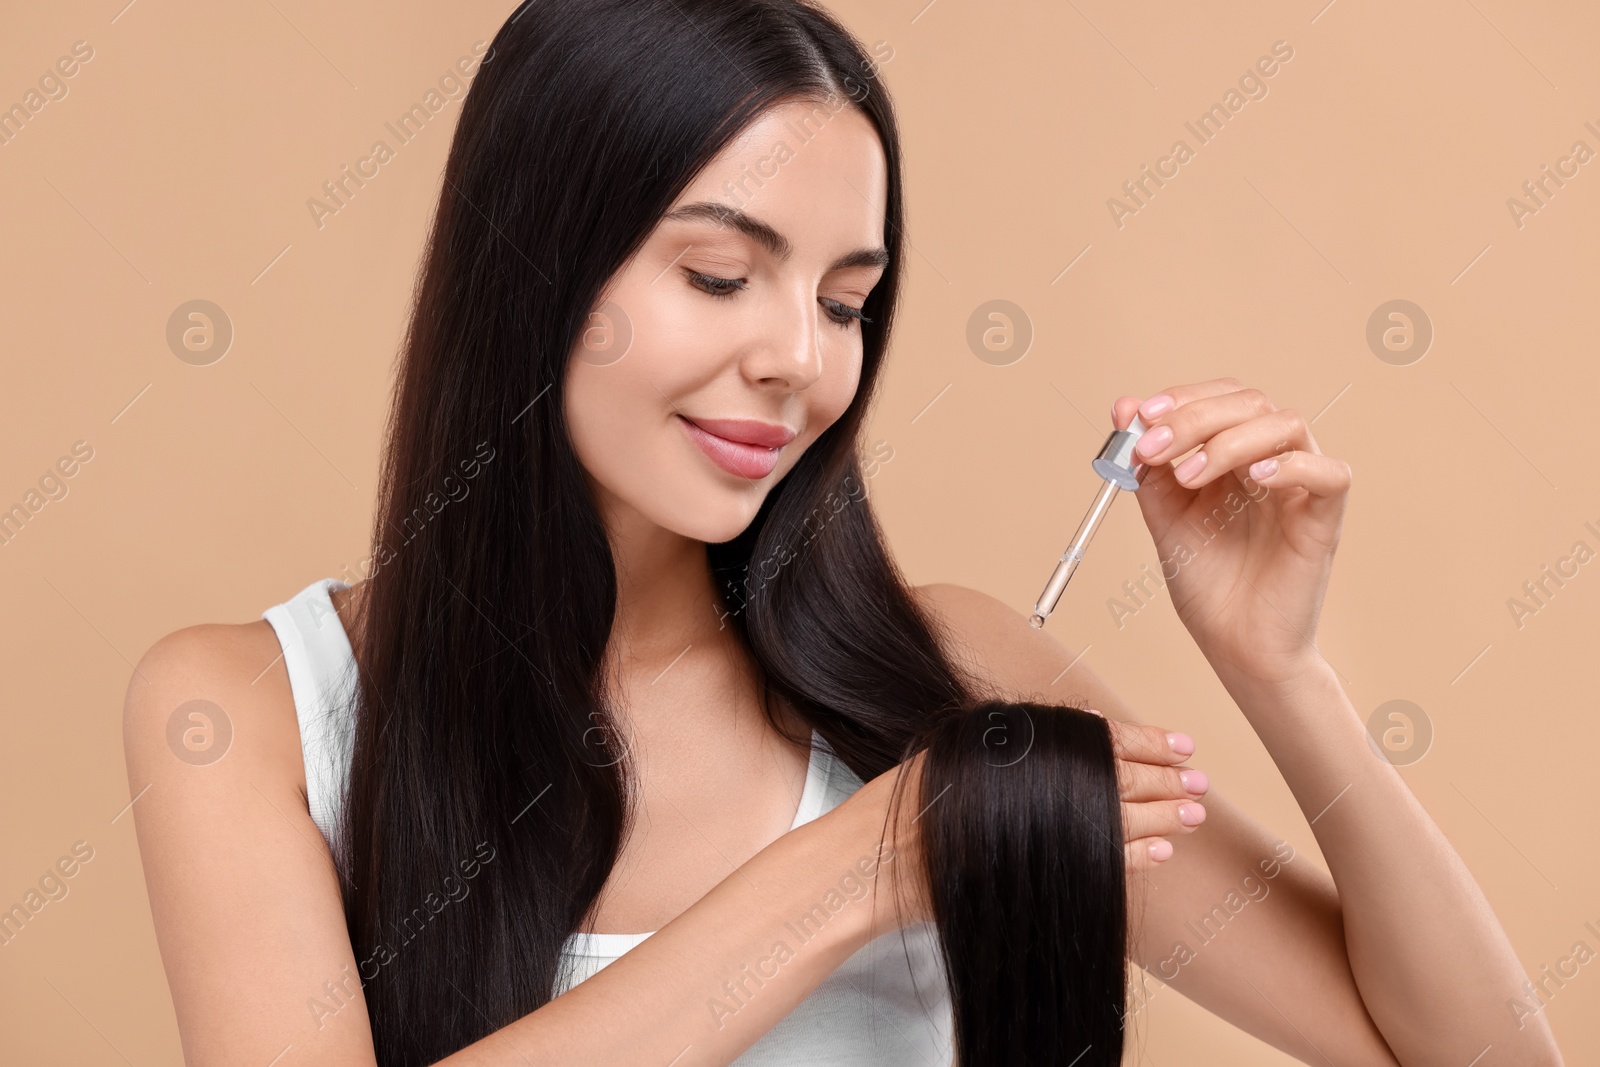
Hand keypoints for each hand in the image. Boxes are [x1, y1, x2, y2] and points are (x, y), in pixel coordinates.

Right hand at [836, 716, 1207, 942]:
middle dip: (1167, 777)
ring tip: (1192, 813)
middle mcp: (1033, 777)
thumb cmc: (910, 803)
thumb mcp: (960, 749)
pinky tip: (1159, 852)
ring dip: (1163, 814)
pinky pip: (1106, 859)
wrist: (874, 858)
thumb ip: (1016, 741)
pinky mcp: (1040, 863)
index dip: (1147, 740)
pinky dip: (1137, 855)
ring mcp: (1038, 823)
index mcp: (1019, 742)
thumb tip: (1078, 730)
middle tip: (1201, 779)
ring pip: (1121, 816)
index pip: (1100, 736)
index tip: (1180, 742)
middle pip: (1120, 776)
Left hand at [1113, 378, 1351, 686]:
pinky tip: (1254, 478)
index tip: (1142, 416)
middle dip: (1195, 417)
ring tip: (1188, 475)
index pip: (1221, 398)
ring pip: (1287, 425)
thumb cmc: (1207, 584)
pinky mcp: (1324, 518)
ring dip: (1230, 440)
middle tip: (1153, 447)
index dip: (1183, 398)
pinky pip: (1329, 472)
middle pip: (1251, 403)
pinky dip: (1292, 465)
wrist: (1235, 645)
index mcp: (1236, 455)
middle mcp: (1272, 461)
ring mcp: (1300, 487)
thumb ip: (1146, 467)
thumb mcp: (1163, 517)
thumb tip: (1123, 408)